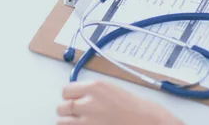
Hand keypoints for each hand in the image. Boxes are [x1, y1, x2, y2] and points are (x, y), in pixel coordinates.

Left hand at [56, 81, 182, 124]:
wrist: (147, 121)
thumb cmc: (136, 108)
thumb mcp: (112, 90)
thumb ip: (93, 92)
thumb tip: (79, 96)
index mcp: (94, 87)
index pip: (65, 90)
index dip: (69, 97)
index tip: (74, 100)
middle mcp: (87, 102)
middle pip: (61, 107)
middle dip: (67, 111)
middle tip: (78, 113)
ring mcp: (86, 121)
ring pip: (61, 122)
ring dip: (68, 123)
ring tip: (81, 122)